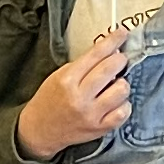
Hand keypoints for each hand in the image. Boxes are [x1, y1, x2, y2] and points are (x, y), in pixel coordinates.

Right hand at [18, 33, 131, 161]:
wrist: (39, 130)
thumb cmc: (49, 100)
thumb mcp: (58, 76)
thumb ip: (82, 65)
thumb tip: (110, 51)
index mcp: (67, 79)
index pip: (96, 54)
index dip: (113, 40)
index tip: (122, 33)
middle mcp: (80, 97)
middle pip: (111, 68)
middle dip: (120, 59)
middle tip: (119, 60)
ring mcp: (91, 114)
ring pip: (122, 90)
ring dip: (122, 83)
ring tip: (114, 85)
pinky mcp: (99, 128)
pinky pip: (123, 112)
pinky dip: (124, 105)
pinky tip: (116, 102)